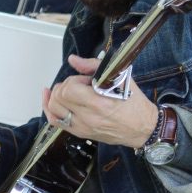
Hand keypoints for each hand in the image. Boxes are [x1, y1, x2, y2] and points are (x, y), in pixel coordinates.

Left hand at [44, 54, 158, 148]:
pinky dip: (48, 108)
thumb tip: (73, 59)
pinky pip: (54, 121)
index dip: (75, 80)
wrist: (143, 128)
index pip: (70, 88)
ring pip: (53, 108)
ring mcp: (82, 127)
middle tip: (80, 85)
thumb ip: (93, 66)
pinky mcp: (79, 133)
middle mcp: (88, 118)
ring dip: (57, 95)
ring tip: (68, 91)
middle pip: (59, 97)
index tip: (86, 80)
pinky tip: (49, 97)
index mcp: (99, 103)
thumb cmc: (134, 102)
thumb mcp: (120, 78)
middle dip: (66, 85)